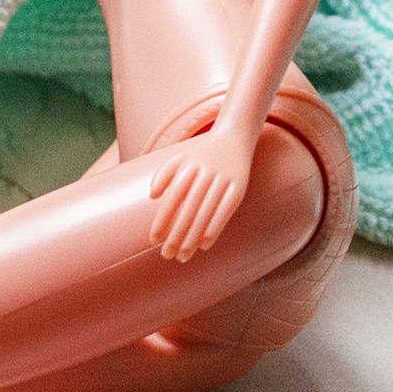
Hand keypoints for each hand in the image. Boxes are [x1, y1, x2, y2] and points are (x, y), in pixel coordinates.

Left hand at [138, 115, 261, 264]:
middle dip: (176, 235)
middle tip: (167, 255)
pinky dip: (215, 228)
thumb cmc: (203, 152)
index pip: (172, 198)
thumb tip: (153, 196)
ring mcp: (224, 179)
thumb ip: (163, 175)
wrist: (235, 135)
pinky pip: (226, 211)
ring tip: (183, 256)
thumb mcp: (181, 157)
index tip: (153, 240)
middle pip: (188, 210)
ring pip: (206, 213)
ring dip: (193, 237)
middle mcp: (206, 173)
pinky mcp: (239, 186)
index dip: (162, 220)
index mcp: (189, 167)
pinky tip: (204, 245)